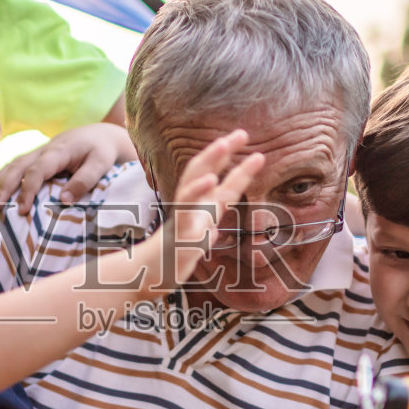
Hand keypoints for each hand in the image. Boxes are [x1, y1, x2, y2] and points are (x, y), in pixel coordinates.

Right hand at [0, 123, 136, 212]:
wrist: (98, 135)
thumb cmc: (100, 151)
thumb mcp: (100, 164)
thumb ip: (85, 180)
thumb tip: (64, 199)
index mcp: (58, 151)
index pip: (37, 170)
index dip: (27, 190)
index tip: (22, 210)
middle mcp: (43, 150)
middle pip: (17, 167)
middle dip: (4, 188)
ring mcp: (37, 153)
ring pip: (12, 166)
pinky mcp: (35, 158)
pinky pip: (15, 167)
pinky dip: (2, 179)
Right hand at [162, 129, 264, 284]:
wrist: (149, 276)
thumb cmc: (171, 259)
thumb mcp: (194, 244)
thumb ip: (204, 232)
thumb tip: (213, 231)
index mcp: (200, 210)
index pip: (222, 184)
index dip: (240, 168)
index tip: (258, 152)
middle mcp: (191, 208)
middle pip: (204, 171)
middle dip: (222, 151)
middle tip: (242, 132)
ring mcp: (183, 216)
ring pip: (194, 181)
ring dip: (208, 161)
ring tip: (223, 144)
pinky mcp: (178, 231)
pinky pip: (186, 208)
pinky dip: (197, 191)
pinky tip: (211, 180)